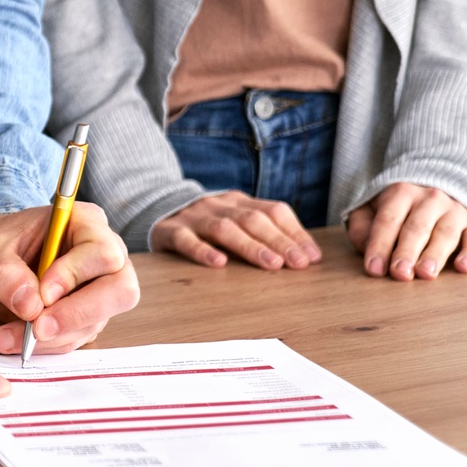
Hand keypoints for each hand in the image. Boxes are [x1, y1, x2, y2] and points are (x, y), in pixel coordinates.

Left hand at [0, 202, 139, 356]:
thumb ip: (5, 273)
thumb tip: (30, 307)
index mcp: (86, 224)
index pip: (102, 253)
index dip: (75, 276)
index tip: (43, 293)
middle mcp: (104, 257)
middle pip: (120, 292)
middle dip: (76, 315)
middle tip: (37, 329)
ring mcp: (100, 290)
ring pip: (95, 322)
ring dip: (50, 338)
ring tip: (4, 337)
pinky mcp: (87, 317)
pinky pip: (75, 337)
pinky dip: (43, 346)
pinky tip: (10, 339)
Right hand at [153, 191, 320, 270]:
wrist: (154, 210)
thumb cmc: (205, 225)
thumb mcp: (235, 220)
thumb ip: (264, 232)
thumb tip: (306, 256)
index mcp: (239, 201)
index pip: (274, 211)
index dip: (295, 233)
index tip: (311, 257)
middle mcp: (219, 205)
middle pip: (253, 220)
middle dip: (279, 242)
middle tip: (297, 264)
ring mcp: (193, 217)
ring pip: (224, 229)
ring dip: (251, 247)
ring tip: (271, 265)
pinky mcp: (169, 231)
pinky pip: (186, 240)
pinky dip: (202, 251)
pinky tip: (218, 263)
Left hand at [346, 183, 466, 279]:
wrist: (438, 184)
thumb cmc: (398, 206)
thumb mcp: (372, 207)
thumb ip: (362, 226)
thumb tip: (364, 248)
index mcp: (401, 193)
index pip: (388, 220)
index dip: (379, 245)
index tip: (374, 269)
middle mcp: (430, 199)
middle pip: (416, 228)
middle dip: (407, 252)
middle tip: (400, 273)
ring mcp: (455, 211)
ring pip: (445, 233)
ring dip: (435, 254)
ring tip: (425, 273)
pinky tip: (464, 267)